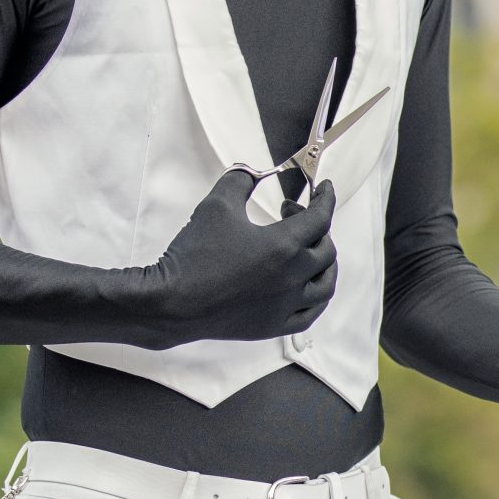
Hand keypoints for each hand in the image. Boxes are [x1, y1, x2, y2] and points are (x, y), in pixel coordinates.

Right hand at [138, 171, 337, 345]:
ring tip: (310, 252)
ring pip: (325, 285)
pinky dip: (314, 298)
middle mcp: (292, 277)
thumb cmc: (195, 256)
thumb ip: (240, 181)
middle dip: (316, 226)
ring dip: (324, 264)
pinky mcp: (273, 325)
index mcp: (284, 246)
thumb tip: (251, 173)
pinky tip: (306, 288)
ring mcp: (285, 305)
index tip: (323, 189)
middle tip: (292, 215)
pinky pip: (309, 314)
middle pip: (325, 250)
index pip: (320, 218)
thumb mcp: (216, 205)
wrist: (173, 302)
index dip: (325, 199)